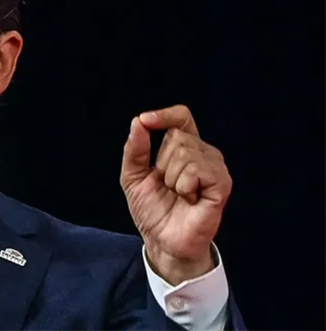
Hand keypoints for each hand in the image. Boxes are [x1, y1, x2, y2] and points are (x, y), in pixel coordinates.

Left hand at [120, 105, 231, 284]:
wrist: (162, 241)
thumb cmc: (152, 209)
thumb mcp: (133, 176)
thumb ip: (134, 149)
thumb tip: (139, 122)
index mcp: (184, 148)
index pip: (181, 118)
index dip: (164, 115)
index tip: (145, 121)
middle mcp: (203, 153)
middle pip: (177, 135)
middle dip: (161, 162)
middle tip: (167, 185)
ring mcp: (215, 168)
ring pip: (185, 152)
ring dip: (171, 177)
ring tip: (178, 194)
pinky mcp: (222, 184)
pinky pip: (197, 170)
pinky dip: (184, 186)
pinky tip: (189, 199)